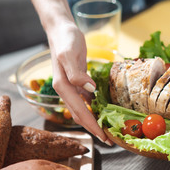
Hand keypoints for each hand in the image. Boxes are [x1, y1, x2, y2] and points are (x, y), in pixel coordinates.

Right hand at [47, 22, 112, 145]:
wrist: (61, 29)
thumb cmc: (65, 40)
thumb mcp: (70, 54)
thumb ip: (77, 74)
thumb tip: (89, 90)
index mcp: (63, 87)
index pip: (80, 111)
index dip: (92, 126)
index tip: (103, 137)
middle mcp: (65, 90)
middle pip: (80, 115)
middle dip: (94, 129)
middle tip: (108, 140)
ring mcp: (70, 87)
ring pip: (82, 110)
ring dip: (94, 121)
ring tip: (106, 130)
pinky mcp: (76, 83)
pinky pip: (85, 100)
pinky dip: (93, 108)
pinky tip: (101, 112)